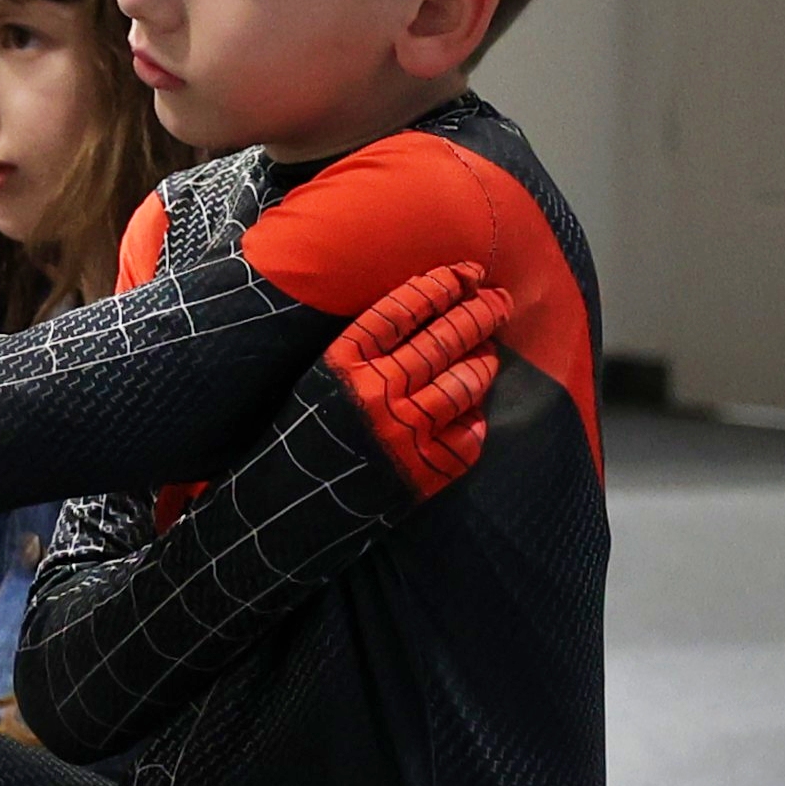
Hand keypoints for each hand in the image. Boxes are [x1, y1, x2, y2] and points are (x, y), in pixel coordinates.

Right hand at [323, 260, 509, 497]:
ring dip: (484, 362)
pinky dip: (475, 418)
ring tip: (488, 353)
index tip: (465, 274)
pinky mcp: (424, 470)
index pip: (403, 308)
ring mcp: (403, 432)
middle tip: (500, 301)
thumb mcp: (320, 382)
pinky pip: (469, 432)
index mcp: (342, 363)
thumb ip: (365, 353)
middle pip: (442, 338)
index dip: (440, 286)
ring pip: (465, 382)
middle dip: (480, 313)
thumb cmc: (302, 439)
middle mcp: (375, 392)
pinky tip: (472, 411)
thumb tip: (427, 317)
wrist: (285, 512)